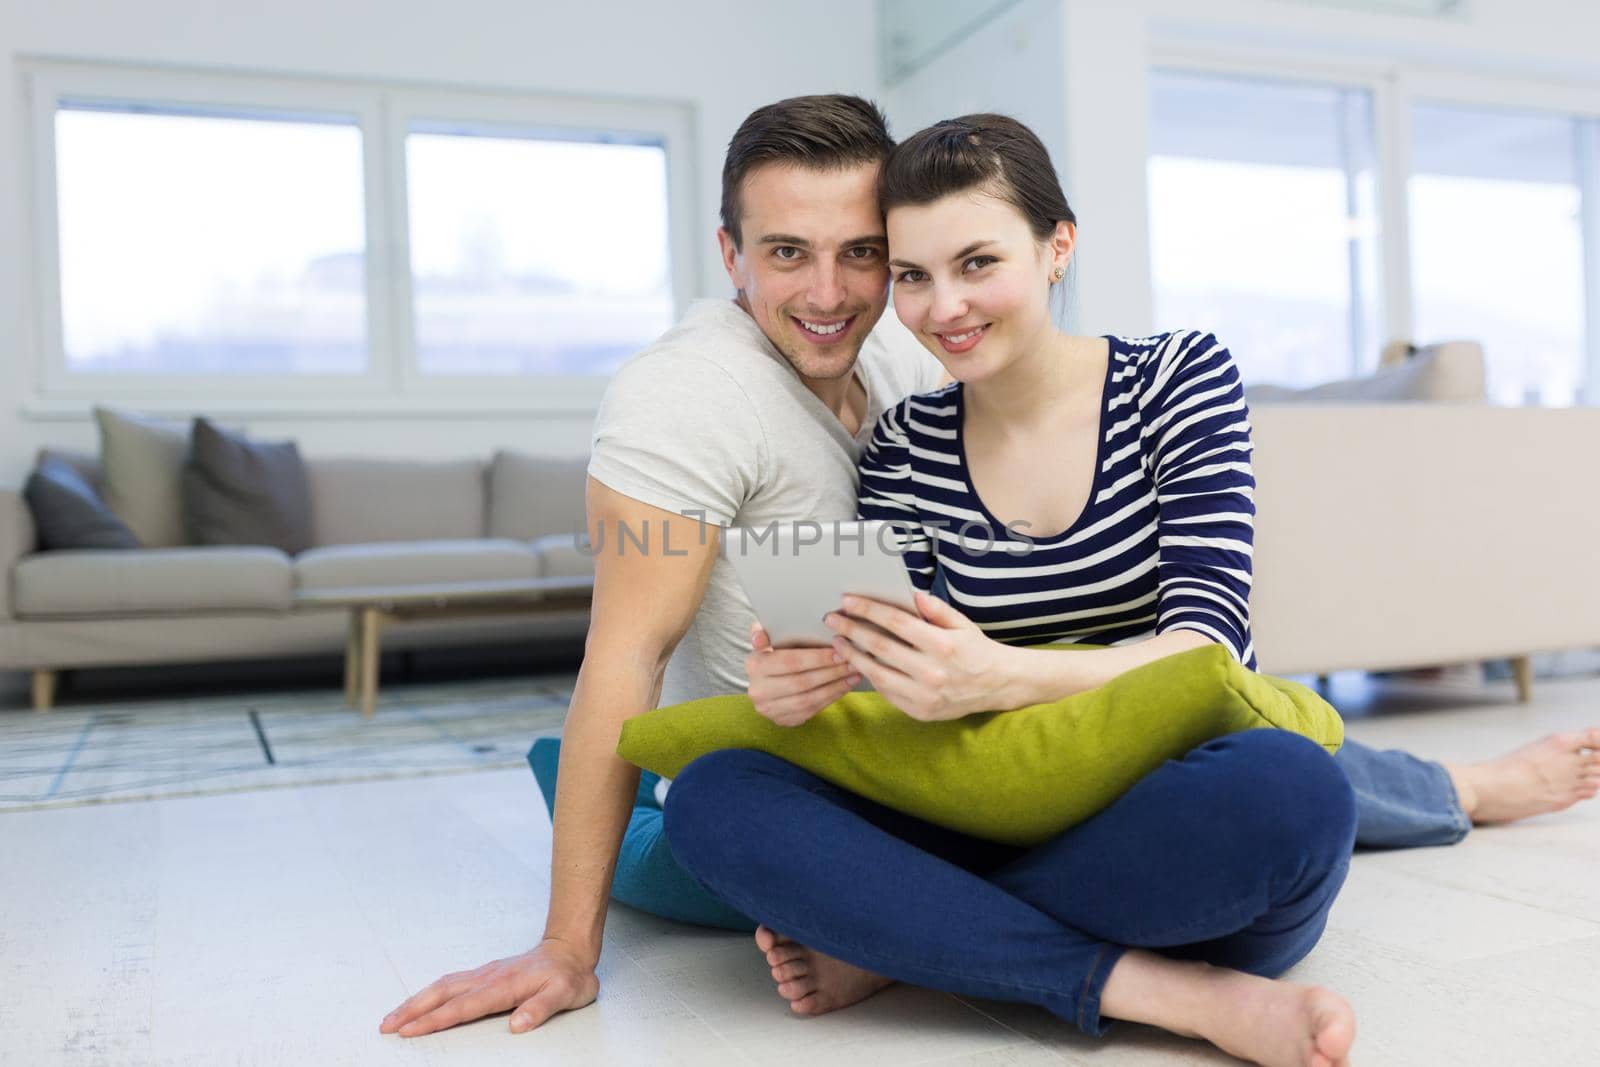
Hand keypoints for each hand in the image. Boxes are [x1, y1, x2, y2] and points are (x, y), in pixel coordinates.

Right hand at [379, 938, 598, 1037]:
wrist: (570, 951)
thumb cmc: (568, 976)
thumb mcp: (565, 994)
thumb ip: (541, 1009)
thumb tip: (518, 1025)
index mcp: (504, 986)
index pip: (463, 1007)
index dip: (435, 1020)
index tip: (410, 1030)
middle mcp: (488, 977)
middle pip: (442, 993)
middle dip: (412, 1010)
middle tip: (386, 1026)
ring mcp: (484, 974)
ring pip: (442, 986)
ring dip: (416, 1001)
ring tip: (393, 1017)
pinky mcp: (484, 974)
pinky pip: (450, 982)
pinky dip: (430, 993)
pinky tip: (421, 1001)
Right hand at [745, 622, 860, 726]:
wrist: (765, 684)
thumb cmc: (772, 655)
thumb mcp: (766, 641)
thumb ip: (765, 634)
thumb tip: (759, 632)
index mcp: (754, 666)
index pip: (790, 662)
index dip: (817, 658)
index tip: (840, 652)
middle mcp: (759, 690)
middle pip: (802, 682)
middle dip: (831, 672)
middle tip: (852, 662)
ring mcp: (770, 709)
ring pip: (809, 699)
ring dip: (835, 686)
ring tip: (853, 674)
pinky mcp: (783, 720)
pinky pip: (812, 710)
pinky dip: (831, 698)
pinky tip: (845, 686)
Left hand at [826, 591, 1015, 720]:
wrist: (998, 685)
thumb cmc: (976, 650)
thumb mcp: (961, 623)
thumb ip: (936, 609)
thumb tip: (912, 594)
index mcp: (943, 644)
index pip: (896, 622)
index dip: (868, 609)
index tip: (848, 601)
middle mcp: (933, 671)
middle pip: (880, 647)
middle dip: (852, 630)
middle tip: (832, 620)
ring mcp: (925, 695)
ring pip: (877, 673)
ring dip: (853, 656)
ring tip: (838, 643)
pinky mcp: (920, 711)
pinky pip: (887, 692)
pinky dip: (870, 677)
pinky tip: (859, 664)